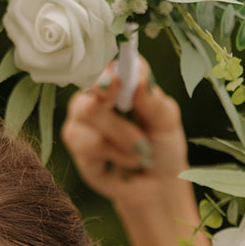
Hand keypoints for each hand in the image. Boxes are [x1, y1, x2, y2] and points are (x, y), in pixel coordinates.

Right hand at [61, 66, 189, 211]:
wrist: (156, 186)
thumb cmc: (162, 146)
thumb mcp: (167, 121)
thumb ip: (153, 101)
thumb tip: (139, 80)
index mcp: (120, 80)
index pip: (108, 59)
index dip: (110, 64)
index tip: (119, 74)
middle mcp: (96, 95)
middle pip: (90, 83)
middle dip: (110, 99)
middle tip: (132, 115)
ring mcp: (82, 120)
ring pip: (88, 112)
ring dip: (119, 133)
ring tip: (139, 149)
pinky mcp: (77, 147)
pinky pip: (88, 142)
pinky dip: (113, 152)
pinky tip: (126, 160)